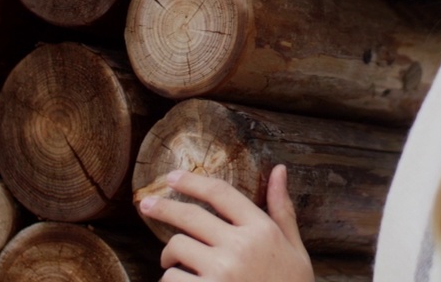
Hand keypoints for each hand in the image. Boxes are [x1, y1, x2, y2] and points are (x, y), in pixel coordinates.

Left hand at [139, 165, 313, 281]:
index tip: (172, 177)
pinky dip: (171, 280)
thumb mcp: (294, 249)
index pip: (221, 193)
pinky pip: (172, 278)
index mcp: (262, 230)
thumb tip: (279, 170)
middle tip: (146, 204)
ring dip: (169, 255)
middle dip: (163, 207)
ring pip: (177, 246)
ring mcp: (222, 271)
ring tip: (173, 263)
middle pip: (190, 215)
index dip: (192, 181)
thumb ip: (283, 210)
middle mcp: (240, 246)